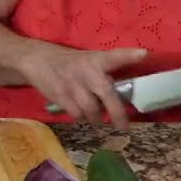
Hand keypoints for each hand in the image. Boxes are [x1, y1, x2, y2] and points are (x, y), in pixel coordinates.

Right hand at [18, 46, 148, 130]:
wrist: (36, 59)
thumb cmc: (69, 62)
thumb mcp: (87, 60)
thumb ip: (103, 73)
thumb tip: (124, 95)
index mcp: (95, 59)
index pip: (114, 56)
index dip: (129, 55)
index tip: (143, 54)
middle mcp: (86, 71)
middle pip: (107, 94)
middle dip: (117, 113)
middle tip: (123, 126)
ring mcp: (72, 84)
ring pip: (92, 109)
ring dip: (97, 118)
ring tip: (97, 118)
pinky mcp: (60, 94)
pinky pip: (76, 114)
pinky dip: (81, 118)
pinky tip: (81, 115)